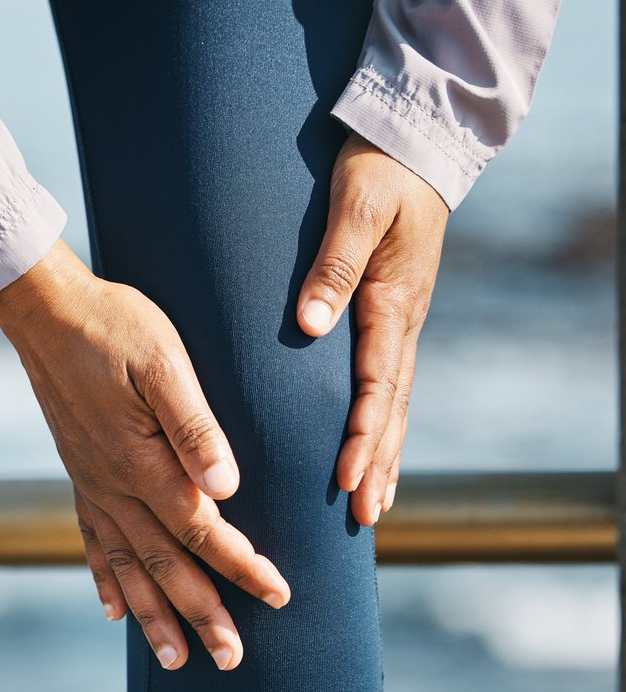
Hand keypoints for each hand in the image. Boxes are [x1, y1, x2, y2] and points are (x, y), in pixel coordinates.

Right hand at [0, 238, 289, 671]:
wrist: (45, 310)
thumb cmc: (115, 325)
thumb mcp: (165, 362)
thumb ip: (196, 427)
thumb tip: (229, 486)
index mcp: (141, 463)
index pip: (203, 531)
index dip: (243, 567)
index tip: (280, 596)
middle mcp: (113, 487)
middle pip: (164, 566)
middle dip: (201, 615)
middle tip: (232, 660)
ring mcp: (91, 484)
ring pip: (126, 567)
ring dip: (153, 616)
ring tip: (175, 660)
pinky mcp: (79, 473)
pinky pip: (91, 541)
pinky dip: (105, 580)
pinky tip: (113, 610)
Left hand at [296, 131, 449, 525]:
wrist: (411, 143)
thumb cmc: (377, 170)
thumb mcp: (355, 207)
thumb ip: (333, 264)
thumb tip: (312, 325)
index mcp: (391, 301)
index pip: (376, 383)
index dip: (359, 433)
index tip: (344, 475)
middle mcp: (400, 321)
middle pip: (392, 408)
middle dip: (377, 463)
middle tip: (366, 516)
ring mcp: (399, 322)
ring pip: (395, 403)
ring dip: (384, 454)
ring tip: (375, 506)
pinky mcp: (389, 317)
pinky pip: (388, 383)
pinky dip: (383, 424)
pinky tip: (373, 454)